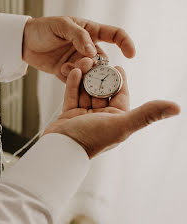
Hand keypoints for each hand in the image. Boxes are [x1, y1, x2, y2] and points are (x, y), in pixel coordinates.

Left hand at [22, 16, 135, 81]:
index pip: (115, 35)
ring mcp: (77, 61)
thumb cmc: (44, 28)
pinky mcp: (66, 73)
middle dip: (98, 64)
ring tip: (71, 66)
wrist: (24, 41)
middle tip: (87, 64)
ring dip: (84, 72)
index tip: (131, 54)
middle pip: (103, 59)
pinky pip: (75, 79)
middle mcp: (87, 47)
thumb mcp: (61, 25)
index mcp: (91, 31)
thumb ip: (78, 36)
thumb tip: (92, 51)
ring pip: (90, 71)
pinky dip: (72, 78)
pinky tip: (62, 69)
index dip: (126, 43)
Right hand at [44, 67, 179, 158]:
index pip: (121, 96)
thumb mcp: (121, 124)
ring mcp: (83, 117)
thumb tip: (177, 108)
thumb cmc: (90, 139)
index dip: (120, 81)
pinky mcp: (68, 115)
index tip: (118, 66)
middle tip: (97, 61)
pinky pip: (72, 96)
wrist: (60, 148)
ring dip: (86, 78)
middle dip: (99, 77)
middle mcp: (101, 118)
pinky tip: (76, 71)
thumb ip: (147, 114)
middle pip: (102, 92)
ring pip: (86, 92)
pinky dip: (73, 84)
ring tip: (85, 63)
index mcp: (116, 121)